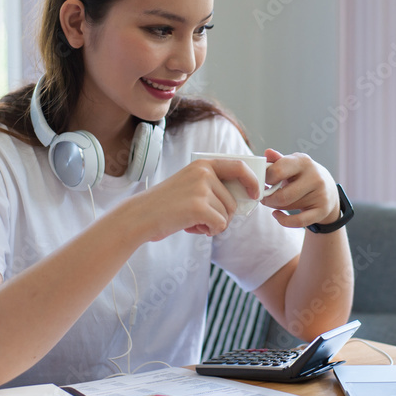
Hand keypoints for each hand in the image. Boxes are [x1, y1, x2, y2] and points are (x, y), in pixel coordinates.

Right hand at [135, 158, 259, 238]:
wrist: (141, 216)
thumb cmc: (167, 205)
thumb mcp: (190, 184)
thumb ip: (212, 185)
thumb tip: (244, 197)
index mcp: (203, 164)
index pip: (239, 167)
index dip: (252, 181)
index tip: (254, 195)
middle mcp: (204, 172)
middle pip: (234, 200)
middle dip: (224, 215)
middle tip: (204, 219)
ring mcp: (202, 189)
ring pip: (227, 214)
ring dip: (214, 223)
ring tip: (193, 221)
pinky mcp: (199, 207)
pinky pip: (220, 224)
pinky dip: (210, 231)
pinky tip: (193, 227)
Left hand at [260, 149, 340, 228]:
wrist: (329, 190)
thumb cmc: (303, 176)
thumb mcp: (293, 165)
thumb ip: (278, 160)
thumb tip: (267, 152)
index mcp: (304, 161)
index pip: (278, 171)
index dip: (265, 179)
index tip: (262, 182)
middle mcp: (315, 176)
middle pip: (283, 195)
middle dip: (268, 199)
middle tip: (263, 197)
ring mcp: (321, 194)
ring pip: (288, 207)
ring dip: (275, 207)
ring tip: (272, 202)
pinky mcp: (322, 210)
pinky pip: (298, 221)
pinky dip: (283, 221)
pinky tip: (276, 215)